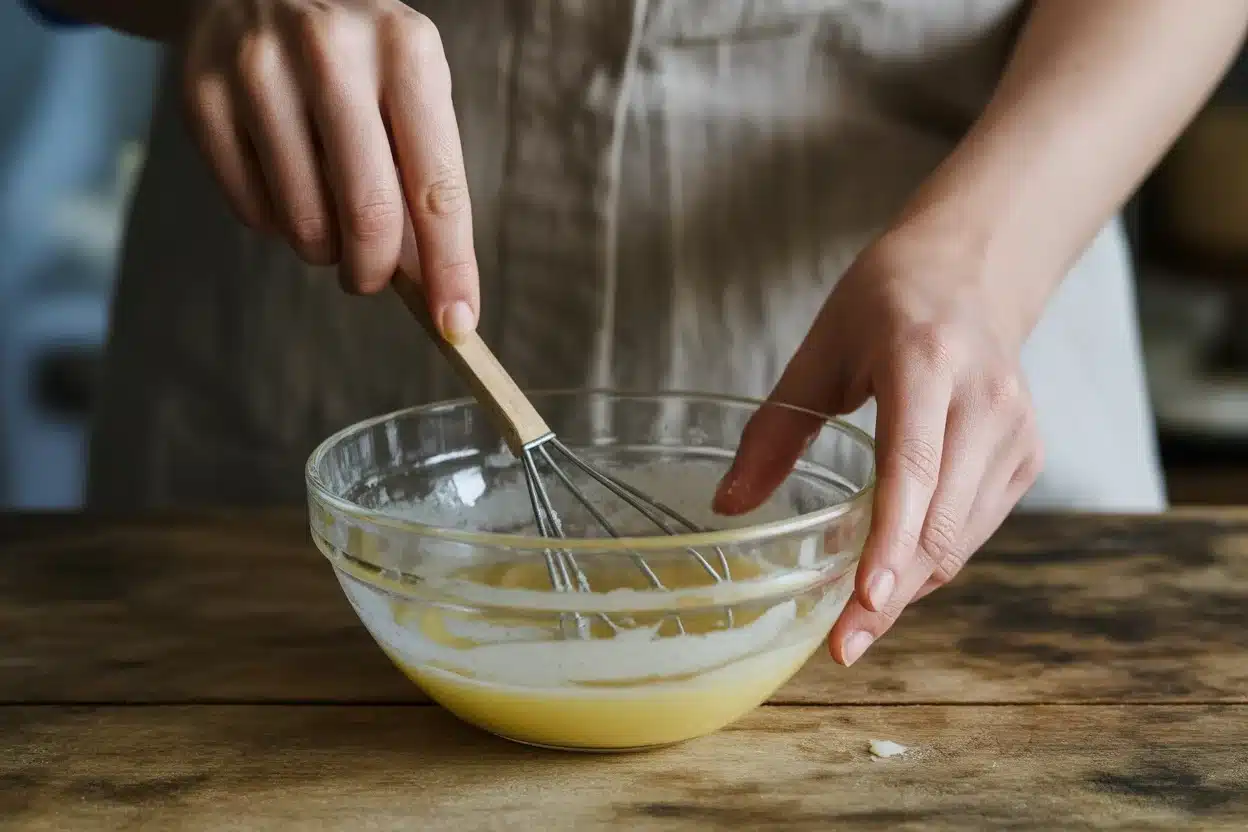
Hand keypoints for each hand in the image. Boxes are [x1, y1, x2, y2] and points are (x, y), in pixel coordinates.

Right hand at [181, 0, 477, 336]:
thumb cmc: (357, 55)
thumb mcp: (408, 87)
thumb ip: (424, 175)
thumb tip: (435, 284)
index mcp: (406, 51)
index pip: (436, 186)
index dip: (450, 266)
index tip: (457, 324)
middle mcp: (333, 53)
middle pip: (367, 215)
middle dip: (375, 271)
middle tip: (371, 278)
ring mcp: (259, 71)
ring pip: (304, 224)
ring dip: (324, 248)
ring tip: (326, 213)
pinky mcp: (203, 96)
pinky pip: (252, 212)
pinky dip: (276, 223)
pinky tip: (282, 180)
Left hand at [713, 229, 1043, 665]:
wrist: (972, 271)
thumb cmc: (886, 303)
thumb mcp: (820, 351)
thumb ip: (775, 430)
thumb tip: (727, 505)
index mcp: (926, 362)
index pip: (912, 466)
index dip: (890, 541)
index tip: (864, 601)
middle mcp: (985, 400)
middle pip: (941, 520)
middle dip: (891, 593)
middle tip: (841, 645)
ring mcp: (1017, 430)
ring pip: (963, 537)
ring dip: (910, 584)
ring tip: (857, 619)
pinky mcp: (1028, 454)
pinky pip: (976, 527)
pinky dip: (933, 558)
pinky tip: (894, 570)